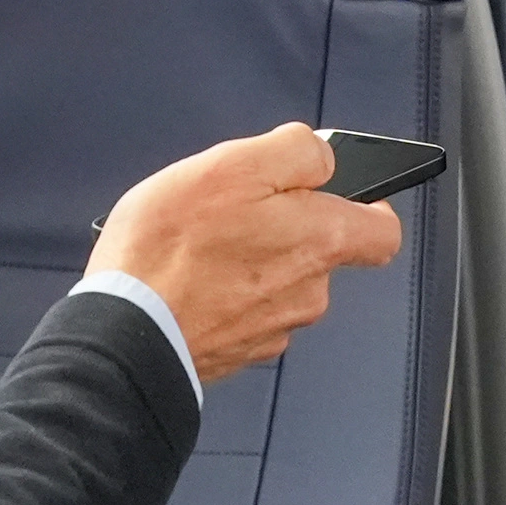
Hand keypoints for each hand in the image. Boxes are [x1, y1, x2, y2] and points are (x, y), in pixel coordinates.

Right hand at [87, 124, 403, 385]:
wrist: (123, 332)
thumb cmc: (170, 248)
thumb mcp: (234, 164)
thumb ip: (295, 152)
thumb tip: (322, 157)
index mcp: (321, 242)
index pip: (382, 232)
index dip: (367, 207)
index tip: (336, 193)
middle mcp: (309, 292)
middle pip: (319, 251)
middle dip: (283, 227)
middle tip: (231, 209)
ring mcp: (273, 329)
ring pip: (277, 281)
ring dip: (248, 260)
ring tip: (196, 245)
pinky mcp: (236, 352)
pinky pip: (242, 310)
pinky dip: (222, 293)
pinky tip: (186, 279)